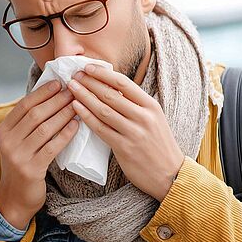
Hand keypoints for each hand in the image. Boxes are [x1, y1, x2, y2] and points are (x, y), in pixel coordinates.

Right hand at [0, 81, 78, 228]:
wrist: (15, 198)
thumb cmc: (22, 165)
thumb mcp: (16, 142)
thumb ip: (26, 124)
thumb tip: (48, 97)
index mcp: (3, 131)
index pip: (23, 105)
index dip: (42, 93)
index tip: (59, 83)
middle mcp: (7, 141)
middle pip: (35, 114)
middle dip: (56, 100)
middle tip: (73, 90)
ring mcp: (17, 156)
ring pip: (45, 128)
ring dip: (63, 114)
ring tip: (77, 105)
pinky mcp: (31, 169)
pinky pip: (52, 146)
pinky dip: (65, 134)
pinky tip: (76, 125)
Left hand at [66, 64, 184, 201]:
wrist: (170, 175)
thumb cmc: (159, 145)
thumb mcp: (154, 119)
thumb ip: (136, 105)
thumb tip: (111, 88)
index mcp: (151, 106)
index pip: (123, 83)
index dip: (103, 73)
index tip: (88, 67)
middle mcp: (143, 117)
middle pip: (110, 94)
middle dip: (89, 82)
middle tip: (74, 75)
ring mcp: (134, 132)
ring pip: (103, 110)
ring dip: (84, 96)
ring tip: (71, 87)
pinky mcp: (124, 148)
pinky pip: (100, 129)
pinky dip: (86, 116)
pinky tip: (76, 108)